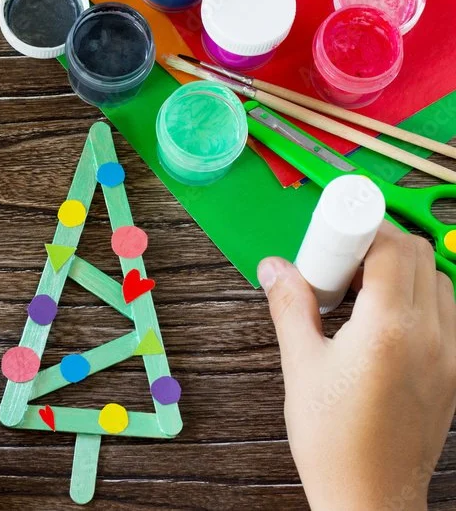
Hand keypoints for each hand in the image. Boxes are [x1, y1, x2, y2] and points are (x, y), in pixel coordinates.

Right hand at [259, 225, 455, 510]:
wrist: (370, 497)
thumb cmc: (334, 440)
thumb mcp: (301, 365)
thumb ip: (291, 306)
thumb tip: (275, 267)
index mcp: (390, 330)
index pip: (392, 248)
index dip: (363, 228)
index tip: (333, 232)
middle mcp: (432, 336)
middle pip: (419, 256)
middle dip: (377, 244)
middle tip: (337, 261)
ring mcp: (451, 354)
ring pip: (439, 281)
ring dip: (401, 270)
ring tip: (357, 293)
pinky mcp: (455, 372)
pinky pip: (447, 313)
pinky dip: (418, 298)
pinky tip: (381, 321)